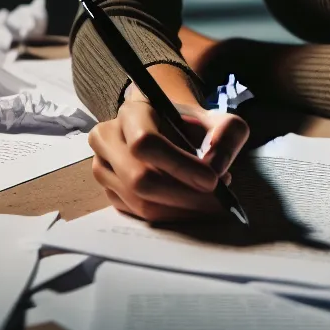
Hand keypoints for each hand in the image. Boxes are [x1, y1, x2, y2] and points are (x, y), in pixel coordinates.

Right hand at [88, 81, 249, 222]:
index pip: (146, 143)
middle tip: (218, 201)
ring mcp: (103, 168)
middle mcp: (108, 139)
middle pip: (139, 179)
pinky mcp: (108, 193)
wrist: (168, 130)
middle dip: (184, 196)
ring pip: (139, 203)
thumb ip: (227, 134)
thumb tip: (217, 169)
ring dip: (181, 210)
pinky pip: (139, 215)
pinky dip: (171, 217)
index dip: (180, 166)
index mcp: (132, 112)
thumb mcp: (217, 119)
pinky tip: (194, 207)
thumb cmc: (191, 124)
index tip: (213, 180)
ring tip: (211, 202)